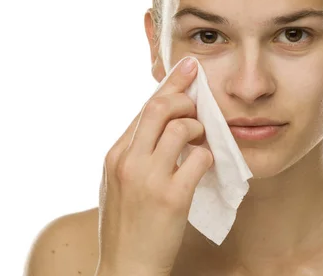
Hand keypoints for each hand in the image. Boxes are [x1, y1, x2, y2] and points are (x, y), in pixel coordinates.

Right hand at [96, 58, 212, 275]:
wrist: (126, 267)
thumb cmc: (126, 226)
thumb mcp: (117, 183)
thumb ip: (135, 153)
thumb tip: (162, 125)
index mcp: (114, 155)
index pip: (145, 108)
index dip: (170, 85)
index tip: (188, 67)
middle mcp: (128, 161)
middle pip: (160, 107)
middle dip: (185, 98)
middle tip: (199, 105)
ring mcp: (148, 178)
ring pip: (181, 128)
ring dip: (199, 130)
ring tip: (200, 142)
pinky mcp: (172, 196)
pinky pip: (199, 158)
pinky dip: (207, 157)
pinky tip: (204, 166)